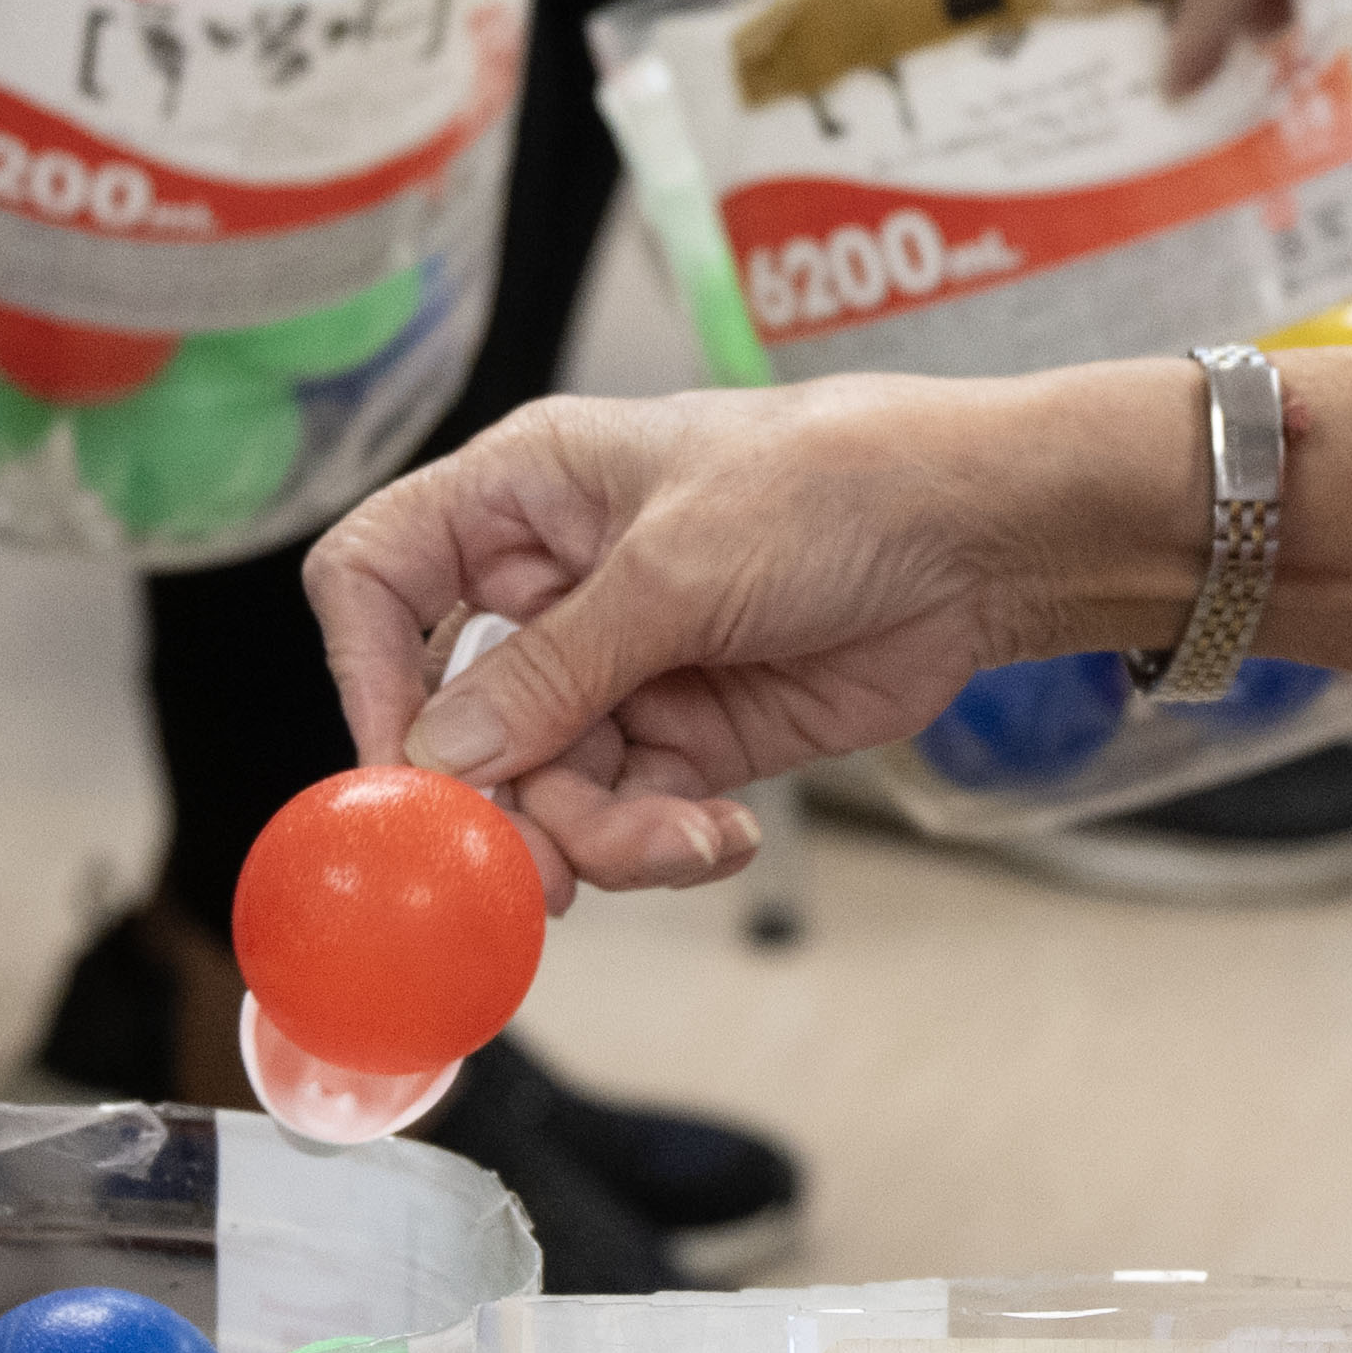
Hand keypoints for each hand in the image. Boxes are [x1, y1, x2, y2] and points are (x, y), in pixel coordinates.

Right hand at [305, 373, 1178, 892]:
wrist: (984, 538)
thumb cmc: (839, 484)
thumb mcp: (680, 569)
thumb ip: (554, 671)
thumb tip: (439, 758)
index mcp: (521, 497)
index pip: (378, 579)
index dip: (367, 671)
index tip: (403, 765)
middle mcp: (550, 585)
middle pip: (454, 717)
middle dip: (496, 798)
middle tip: (534, 867)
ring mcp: (613, 669)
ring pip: (539, 787)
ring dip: (595, 835)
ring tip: (677, 836)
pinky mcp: (679, 737)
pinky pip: (621, 815)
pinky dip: (657, 842)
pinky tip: (719, 831)